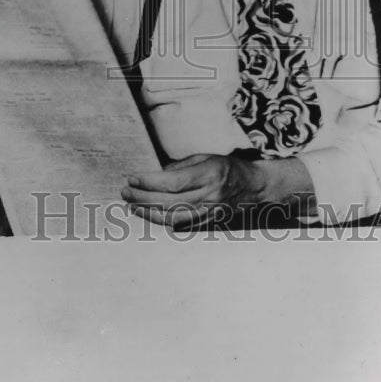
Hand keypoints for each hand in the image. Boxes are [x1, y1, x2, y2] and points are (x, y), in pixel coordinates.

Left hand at [121, 153, 315, 227]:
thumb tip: (156, 173)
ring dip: (148, 212)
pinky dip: (162, 221)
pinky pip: (182, 225)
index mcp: (209, 174)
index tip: (133, 178)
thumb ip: (181, 165)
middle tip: (125, 192)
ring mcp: (210, 212)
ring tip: (132, 205)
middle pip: (169, 201)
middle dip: (143, 198)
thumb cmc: (229, 167)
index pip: (173, 182)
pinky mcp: (209, 222)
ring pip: (173, 217)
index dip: (149, 182)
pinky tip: (149, 215)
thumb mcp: (206, 156)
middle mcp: (210, 195)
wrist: (255, 187)